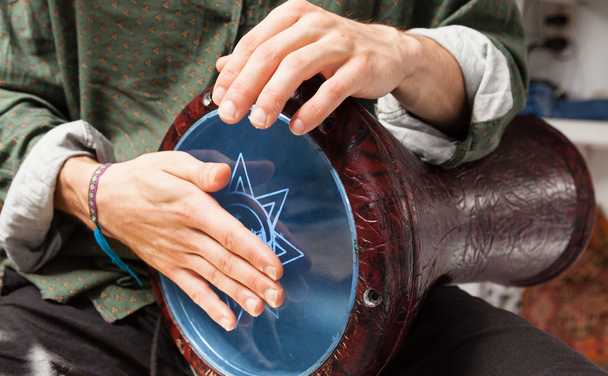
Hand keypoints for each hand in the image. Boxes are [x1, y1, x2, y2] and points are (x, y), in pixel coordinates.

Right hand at [56, 153, 284, 330]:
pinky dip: (210, 307)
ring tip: (261, 309)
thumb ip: (201, 170)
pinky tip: (228, 322)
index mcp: (191, 207)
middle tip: (279, 296)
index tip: (275, 267)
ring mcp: (177, 255)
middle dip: (254, 280)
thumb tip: (226, 173)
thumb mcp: (170, 162)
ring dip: (238, 295)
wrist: (105, 201)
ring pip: (213, 278)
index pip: (228, 233)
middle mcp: (186, 236)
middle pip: (225, 261)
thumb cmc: (144, 178)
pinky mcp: (169, 267)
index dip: (253, 251)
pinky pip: (192, 290)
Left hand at [211, 0, 467, 135]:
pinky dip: (312, 110)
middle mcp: (314, 23)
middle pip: (271, 54)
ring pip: (297, 67)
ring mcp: (340, 43)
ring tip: (259, 123)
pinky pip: (332, 89)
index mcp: (293, 15)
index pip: (254, 43)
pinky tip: (297, 127)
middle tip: (230, 116)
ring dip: (273, 97)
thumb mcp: (296, 45)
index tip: (219, 99)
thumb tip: (221, 67)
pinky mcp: (361, 65)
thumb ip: (262, 54)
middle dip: (246, 87)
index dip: (233, 72)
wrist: (388, 51)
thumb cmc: (334, 51)